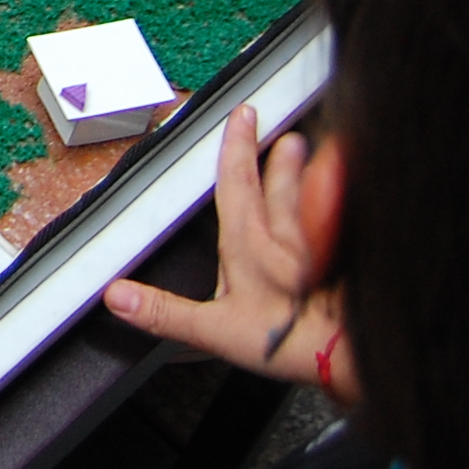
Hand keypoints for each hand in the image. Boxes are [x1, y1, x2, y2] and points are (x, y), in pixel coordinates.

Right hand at [103, 107, 356, 399]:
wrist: (350, 353)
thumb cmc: (287, 344)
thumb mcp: (215, 332)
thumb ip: (166, 311)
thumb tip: (117, 295)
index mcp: (250, 247)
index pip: (239, 184)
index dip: (237, 148)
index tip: (241, 115)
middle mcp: (286, 240)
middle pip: (280, 188)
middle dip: (277, 158)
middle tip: (283, 133)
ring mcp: (320, 249)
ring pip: (311, 202)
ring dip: (307, 176)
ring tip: (307, 154)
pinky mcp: (345, 262)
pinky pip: (339, 226)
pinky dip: (335, 210)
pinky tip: (342, 206)